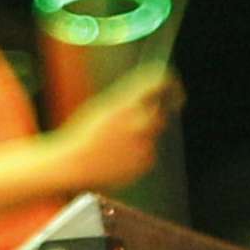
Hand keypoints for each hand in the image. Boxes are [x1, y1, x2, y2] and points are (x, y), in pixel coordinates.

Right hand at [50, 68, 179, 194]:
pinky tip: (117, 156)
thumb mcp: (102, 108)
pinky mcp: (145, 163)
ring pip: (152, 136)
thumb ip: (128, 102)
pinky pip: (148, 154)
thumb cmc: (84, 135)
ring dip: (141, 137)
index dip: (171, 85)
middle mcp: (138, 122)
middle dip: (153, 117)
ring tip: (115, 144)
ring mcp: (143, 144)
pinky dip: (138, 154)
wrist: (74, 164)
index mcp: (125, 103)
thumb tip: (151, 98)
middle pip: (160, 114)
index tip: (176, 91)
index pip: (158, 85)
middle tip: (134, 122)